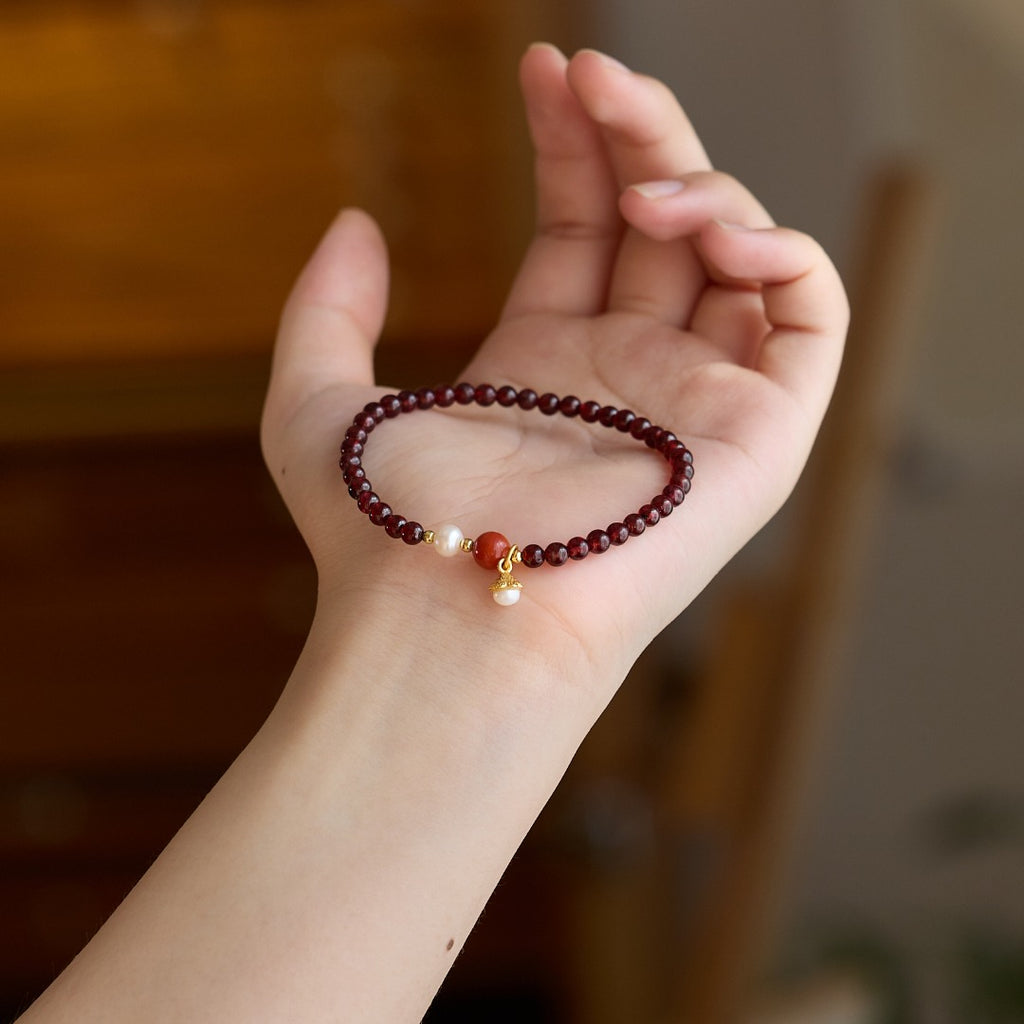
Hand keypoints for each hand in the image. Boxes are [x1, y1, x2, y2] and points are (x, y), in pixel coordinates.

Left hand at [261, 44, 847, 690]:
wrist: (448, 618)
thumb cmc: (384, 533)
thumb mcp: (318, 403)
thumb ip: (326, 309)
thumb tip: (357, 220)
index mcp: (547, 361)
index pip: (585, 224)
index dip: (575, 142)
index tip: (547, 66)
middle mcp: (627, 375)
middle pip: (664, 221)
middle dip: (641, 133)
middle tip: (595, 69)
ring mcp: (696, 402)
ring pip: (740, 254)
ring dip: (704, 185)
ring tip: (640, 184)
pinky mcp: (759, 436)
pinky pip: (812, 319)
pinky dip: (783, 250)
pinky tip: (710, 229)